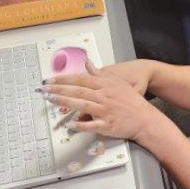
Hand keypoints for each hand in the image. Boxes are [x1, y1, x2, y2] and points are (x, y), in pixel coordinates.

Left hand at [42, 62, 164, 143]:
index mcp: (105, 85)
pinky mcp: (107, 125)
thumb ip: (99, 73)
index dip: (64, 79)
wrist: (145, 118)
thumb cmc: (131, 101)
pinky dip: (80, 125)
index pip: (80, 79)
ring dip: (65, 102)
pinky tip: (70, 125)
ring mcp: (105, 110)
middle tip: (44, 89)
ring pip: (82, 105)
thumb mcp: (117, 82)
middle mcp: (104, 96)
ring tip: (50, 100)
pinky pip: (91, 125)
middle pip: (78, 91)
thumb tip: (87, 62)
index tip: (50, 80)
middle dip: (59, 89)